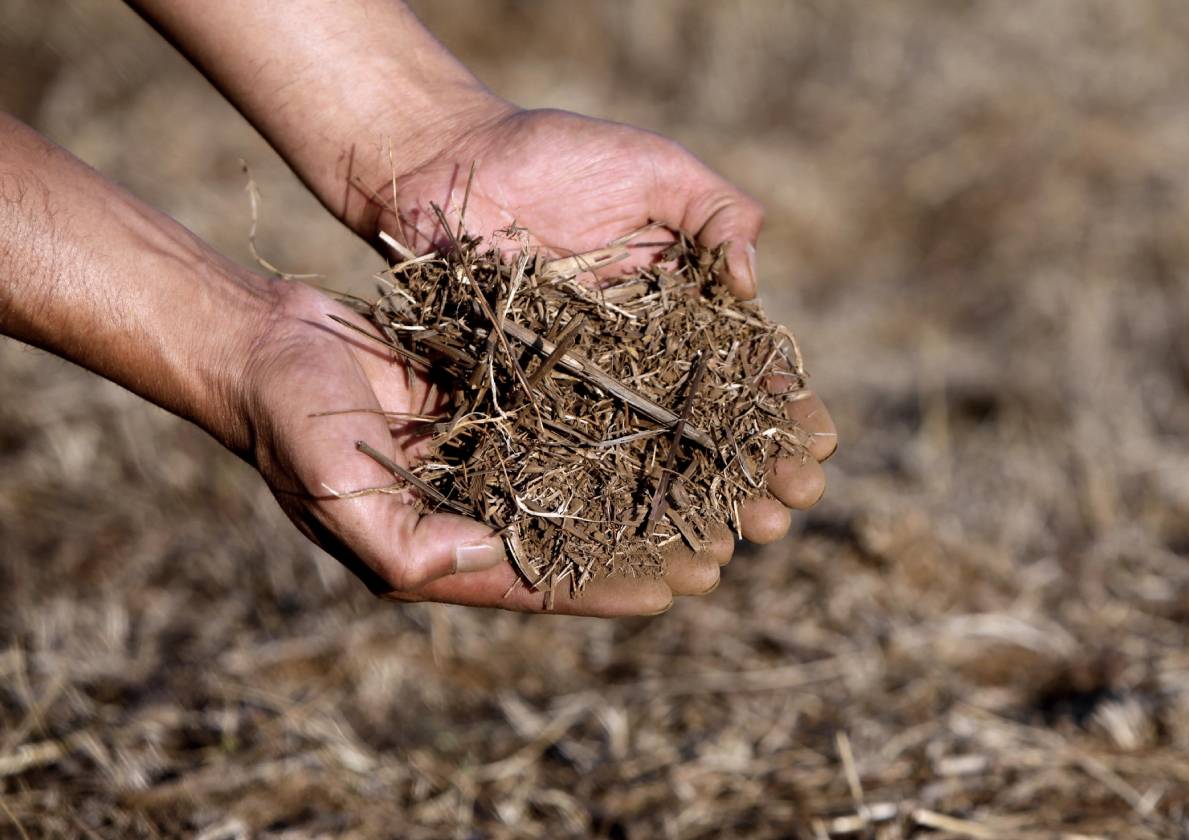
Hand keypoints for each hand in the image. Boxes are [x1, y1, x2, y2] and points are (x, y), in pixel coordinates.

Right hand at [242, 282, 699, 614]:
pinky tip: (662, 414)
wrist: (261, 342)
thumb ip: (413, 546)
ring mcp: (479, 452)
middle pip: (572, 534)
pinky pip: (556, 416)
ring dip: (636, 482)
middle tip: (720, 542)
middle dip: (642, 541)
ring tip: (711, 483)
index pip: (542, 579)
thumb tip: (500, 555)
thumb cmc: (292, 426)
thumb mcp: (343, 499)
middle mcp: (467, 508)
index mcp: (436, 551)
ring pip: (574, 477)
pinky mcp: (485, 400)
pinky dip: (604, 421)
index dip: (612, 587)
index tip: (681, 587)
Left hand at [347, 104, 838, 594]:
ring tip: (741, 539)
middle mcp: (646, 357)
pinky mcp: (530, 402)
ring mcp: (589, 386)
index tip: (820, 443)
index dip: (786, 408)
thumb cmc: (556, 157)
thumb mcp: (655, 169)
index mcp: (686, 308)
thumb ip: (716, 211)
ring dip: (700, 499)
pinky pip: (577, 455)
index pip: (750, 369)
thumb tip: (754, 279)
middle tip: (788, 511)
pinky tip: (649, 534)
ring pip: (654, 454)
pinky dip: (614, 495)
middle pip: (711, 426)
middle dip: (756, 471)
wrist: (446, 167)